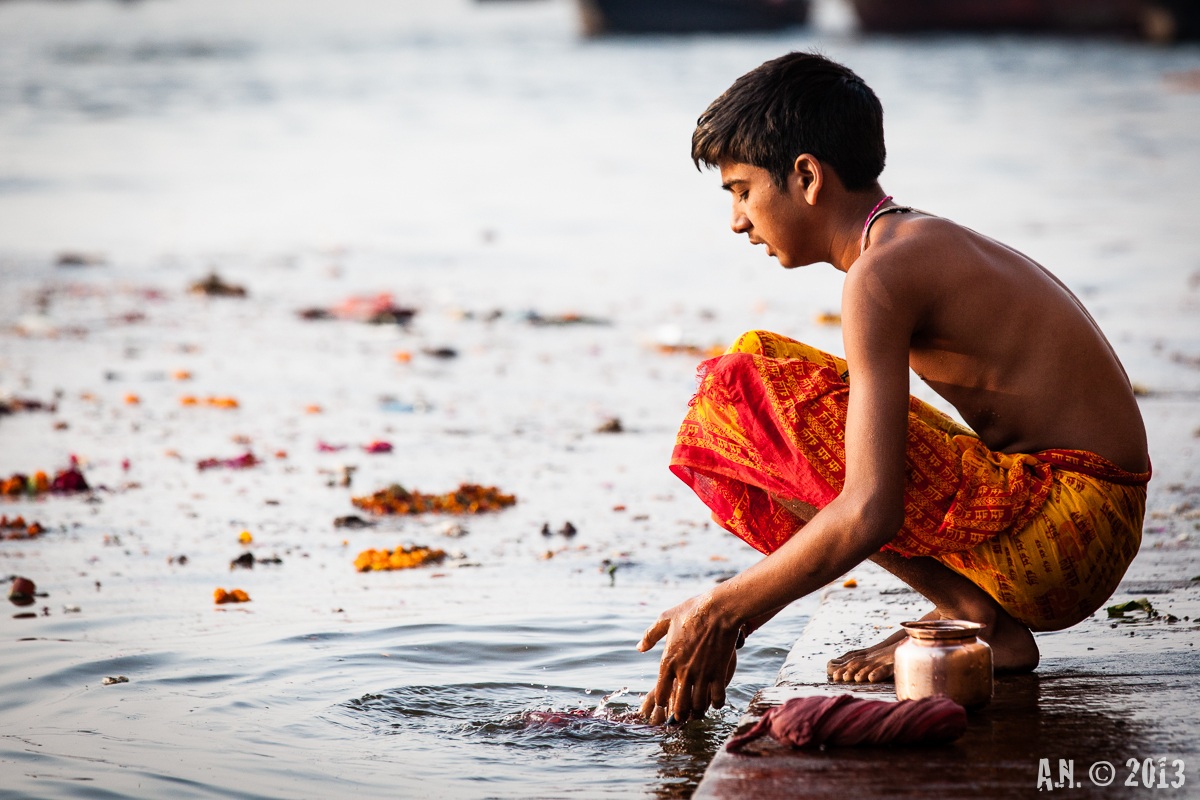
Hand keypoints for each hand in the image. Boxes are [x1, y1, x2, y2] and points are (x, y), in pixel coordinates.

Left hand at [637, 594, 740, 724]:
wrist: (718, 609)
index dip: (663, 702)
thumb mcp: (665, 619)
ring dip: (698, 711)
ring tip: (699, 710)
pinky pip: (717, 698)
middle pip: (680, 707)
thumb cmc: (691, 611)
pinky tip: (715, 699)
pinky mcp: (719, 673)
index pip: (661, 694)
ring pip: (698, 706)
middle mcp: (683, 672)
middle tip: (683, 715)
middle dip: (681, 715)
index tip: (666, 702)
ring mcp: (702, 674)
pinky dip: (716, 703)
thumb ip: (651, 635)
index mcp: (668, 661)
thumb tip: (639, 648)